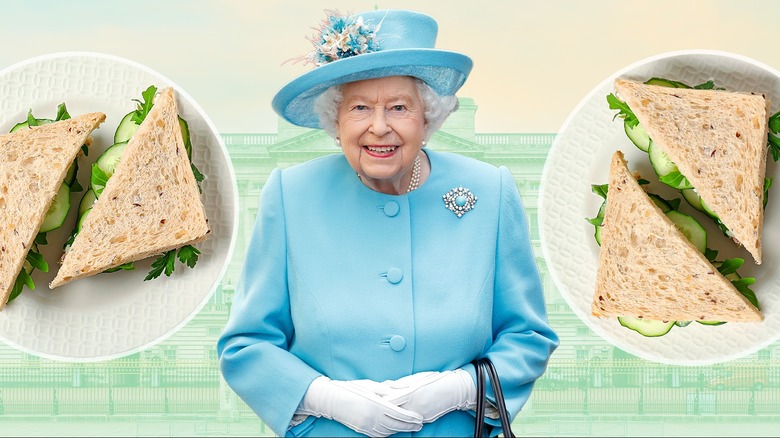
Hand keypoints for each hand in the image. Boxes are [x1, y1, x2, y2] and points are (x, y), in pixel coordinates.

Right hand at [297, 376, 422, 436]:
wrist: (332, 400)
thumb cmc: (352, 388)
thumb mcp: (370, 385)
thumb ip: (388, 389)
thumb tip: (404, 390)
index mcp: (376, 405)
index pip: (399, 414)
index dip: (411, 418)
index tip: (420, 418)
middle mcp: (373, 418)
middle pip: (397, 425)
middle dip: (410, 426)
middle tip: (420, 425)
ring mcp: (367, 426)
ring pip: (389, 431)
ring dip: (401, 430)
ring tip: (410, 427)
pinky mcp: (363, 430)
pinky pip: (380, 435)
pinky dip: (389, 433)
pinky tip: (395, 430)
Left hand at [380, 369, 476, 422]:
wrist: (453, 391)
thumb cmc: (435, 381)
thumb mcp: (416, 378)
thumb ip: (400, 383)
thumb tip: (386, 384)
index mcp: (411, 393)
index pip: (390, 398)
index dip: (380, 399)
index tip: (371, 398)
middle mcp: (414, 405)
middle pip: (393, 410)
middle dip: (383, 409)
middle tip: (372, 408)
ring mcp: (419, 414)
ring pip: (401, 417)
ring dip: (391, 416)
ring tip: (381, 415)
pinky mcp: (424, 419)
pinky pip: (410, 420)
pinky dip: (402, 419)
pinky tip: (396, 419)